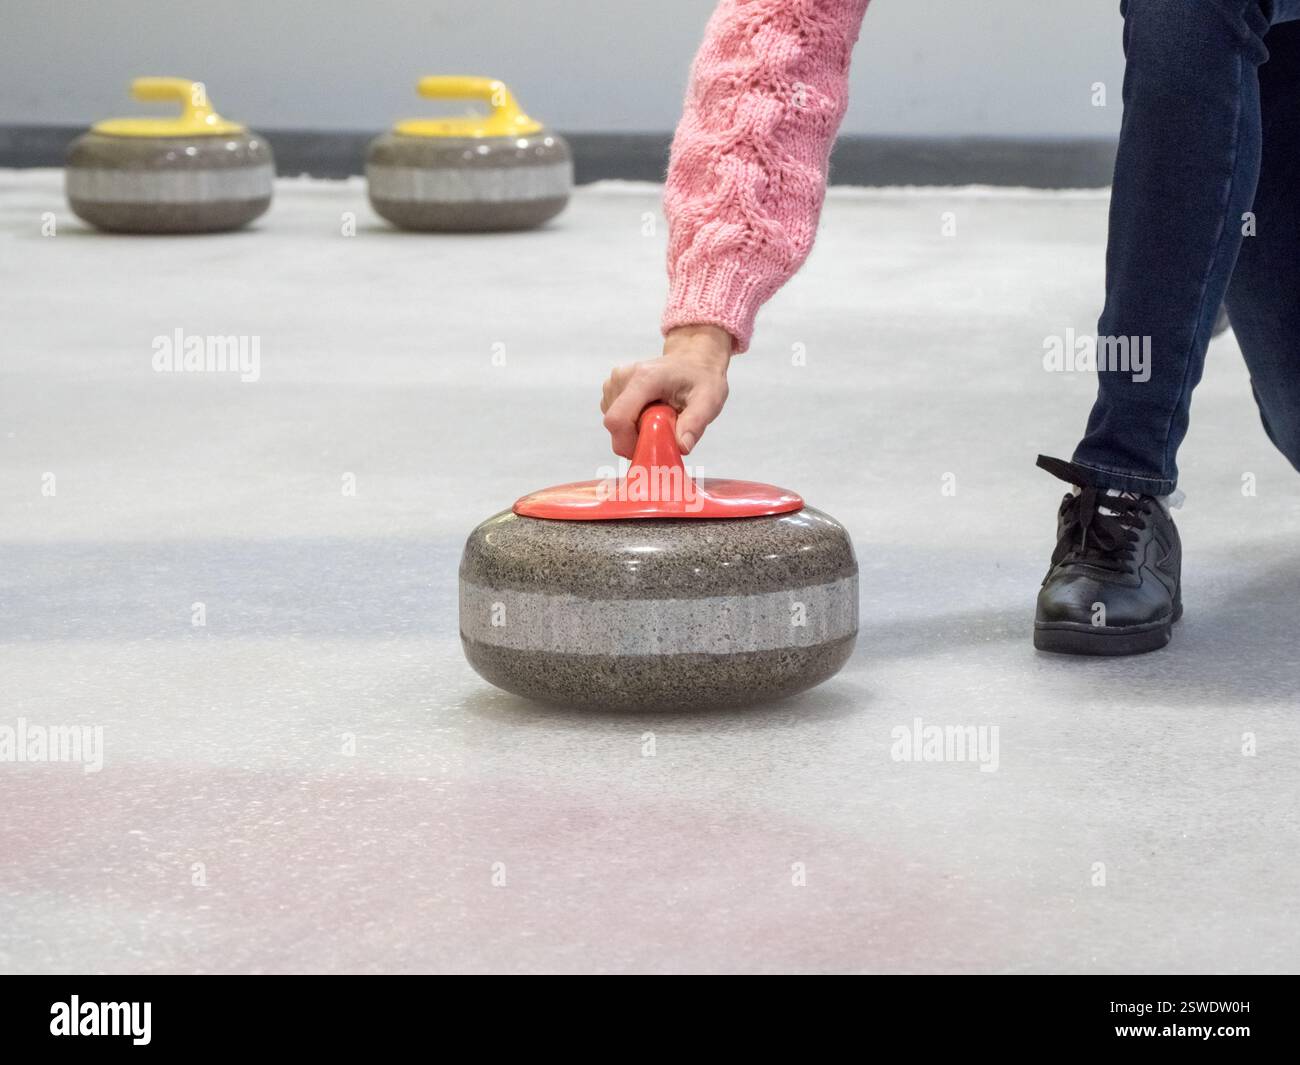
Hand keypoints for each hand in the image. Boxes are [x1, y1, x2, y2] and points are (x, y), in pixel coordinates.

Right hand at [600, 324, 732, 457]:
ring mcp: (615, 383)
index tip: (651, 447)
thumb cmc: (700, 378)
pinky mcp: (612, 390)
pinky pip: (617, 420)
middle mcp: (623, 378)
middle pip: (615, 426)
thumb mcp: (708, 400)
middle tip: (664, 430)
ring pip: (615, 425)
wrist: (693, 360)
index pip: (618, 420)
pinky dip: (632, 425)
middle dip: (637, 438)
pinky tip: (650, 412)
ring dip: (636, 431)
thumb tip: (681, 446)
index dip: (629, 443)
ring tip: (660, 417)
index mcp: (644, 378)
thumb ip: (695, 424)